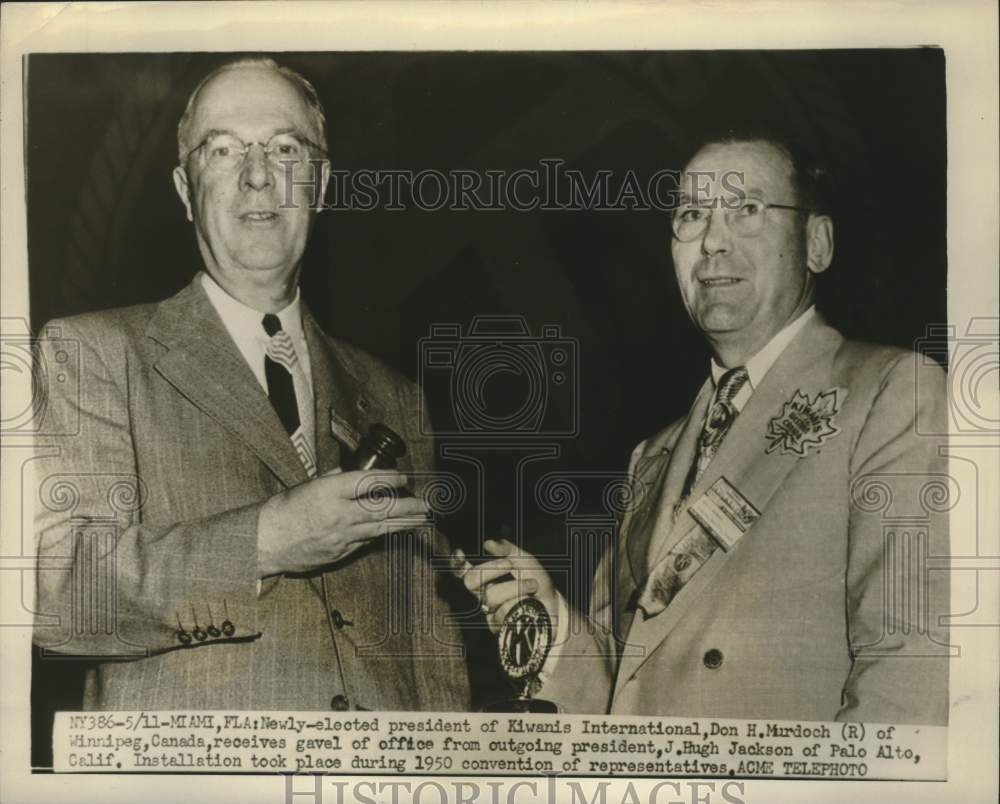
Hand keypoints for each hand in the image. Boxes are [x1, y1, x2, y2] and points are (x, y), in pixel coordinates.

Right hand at [257, 470, 430, 575]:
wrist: (263, 543)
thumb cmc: (281, 511)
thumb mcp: (307, 486)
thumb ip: (333, 481)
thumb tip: (353, 475)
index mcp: (328, 492)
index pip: (366, 482)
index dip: (388, 479)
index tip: (404, 478)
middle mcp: (338, 514)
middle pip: (380, 509)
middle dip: (407, 506)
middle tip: (427, 504)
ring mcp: (341, 537)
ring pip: (379, 529)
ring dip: (403, 523)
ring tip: (422, 519)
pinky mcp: (340, 553)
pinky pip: (366, 542)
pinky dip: (382, 535)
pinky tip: (396, 531)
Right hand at [458, 539, 559, 633]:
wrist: (555, 609)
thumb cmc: (539, 585)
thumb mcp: (527, 562)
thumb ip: (509, 551)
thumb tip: (488, 543)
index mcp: (487, 578)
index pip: (464, 571)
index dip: (456, 563)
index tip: (460, 554)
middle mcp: (484, 595)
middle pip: (471, 580)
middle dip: (491, 568)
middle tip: (510, 565)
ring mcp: (490, 612)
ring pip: (491, 596)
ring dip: (516, 587)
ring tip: (532, 586)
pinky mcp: (499, 627)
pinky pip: (503, 612)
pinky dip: (521, 602)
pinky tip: (530, 604)